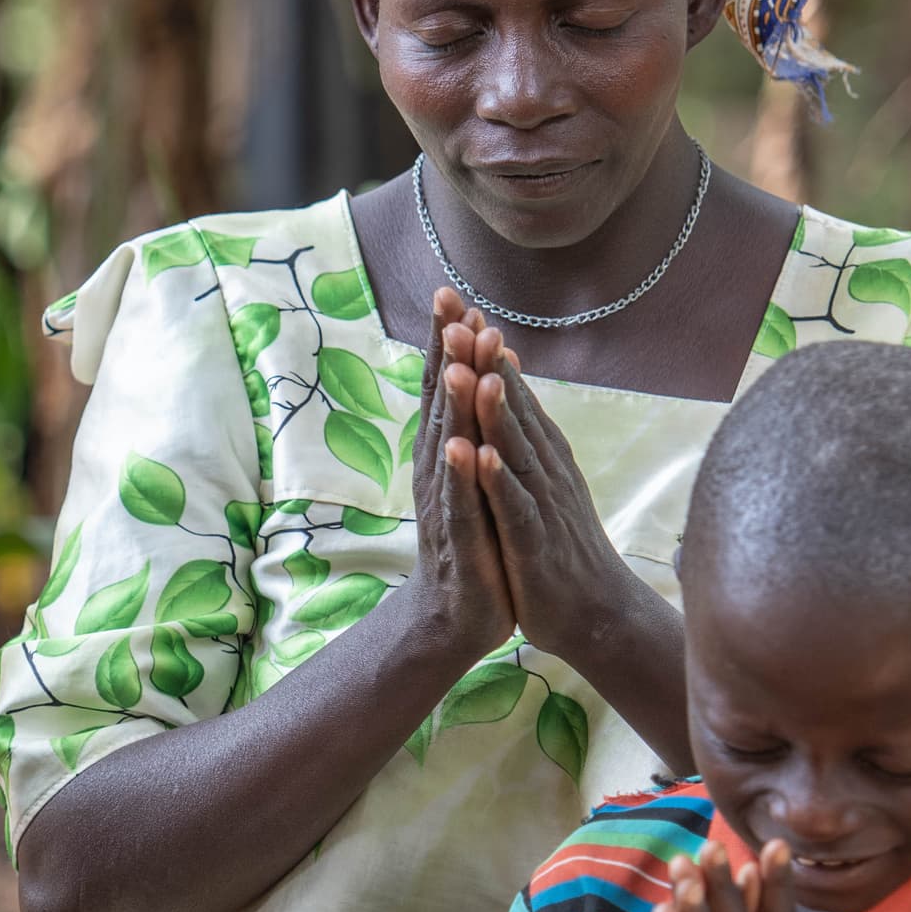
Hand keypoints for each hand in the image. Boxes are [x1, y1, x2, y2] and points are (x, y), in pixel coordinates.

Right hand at [388, 286, 520, 665]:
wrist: (454, 616)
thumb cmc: (469, 543)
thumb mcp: (470, 477)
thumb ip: (468, 426)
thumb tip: (471, 372)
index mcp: (445, 453)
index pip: (444, 387)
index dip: (446, 342)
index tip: (451, 294)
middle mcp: (438, 471)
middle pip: (440, 402)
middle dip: (445, 352)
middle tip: (447, 303)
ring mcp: (447, 504)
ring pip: (449, 445)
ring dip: (452, 403)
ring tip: (456, 360)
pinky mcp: (462, 541)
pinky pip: (462, 503)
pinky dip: (463, 475)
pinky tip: (463, 448)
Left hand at [472, 343, 660, 665]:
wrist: (594, 610)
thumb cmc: (561, 541)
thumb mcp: (540, 474)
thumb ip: (522, 422)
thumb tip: (501, 365)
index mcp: (540, 452)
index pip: (509, 393)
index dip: (484, 352)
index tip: (460, 308)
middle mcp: (544, 468)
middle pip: (512, 410)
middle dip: (485, 366)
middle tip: (463, 321)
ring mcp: (541, 504)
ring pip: (516, 450)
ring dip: (495, 412)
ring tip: (475, 372)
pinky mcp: (535, 543)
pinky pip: (514, 507)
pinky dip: (498, 481)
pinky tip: (482, 456)